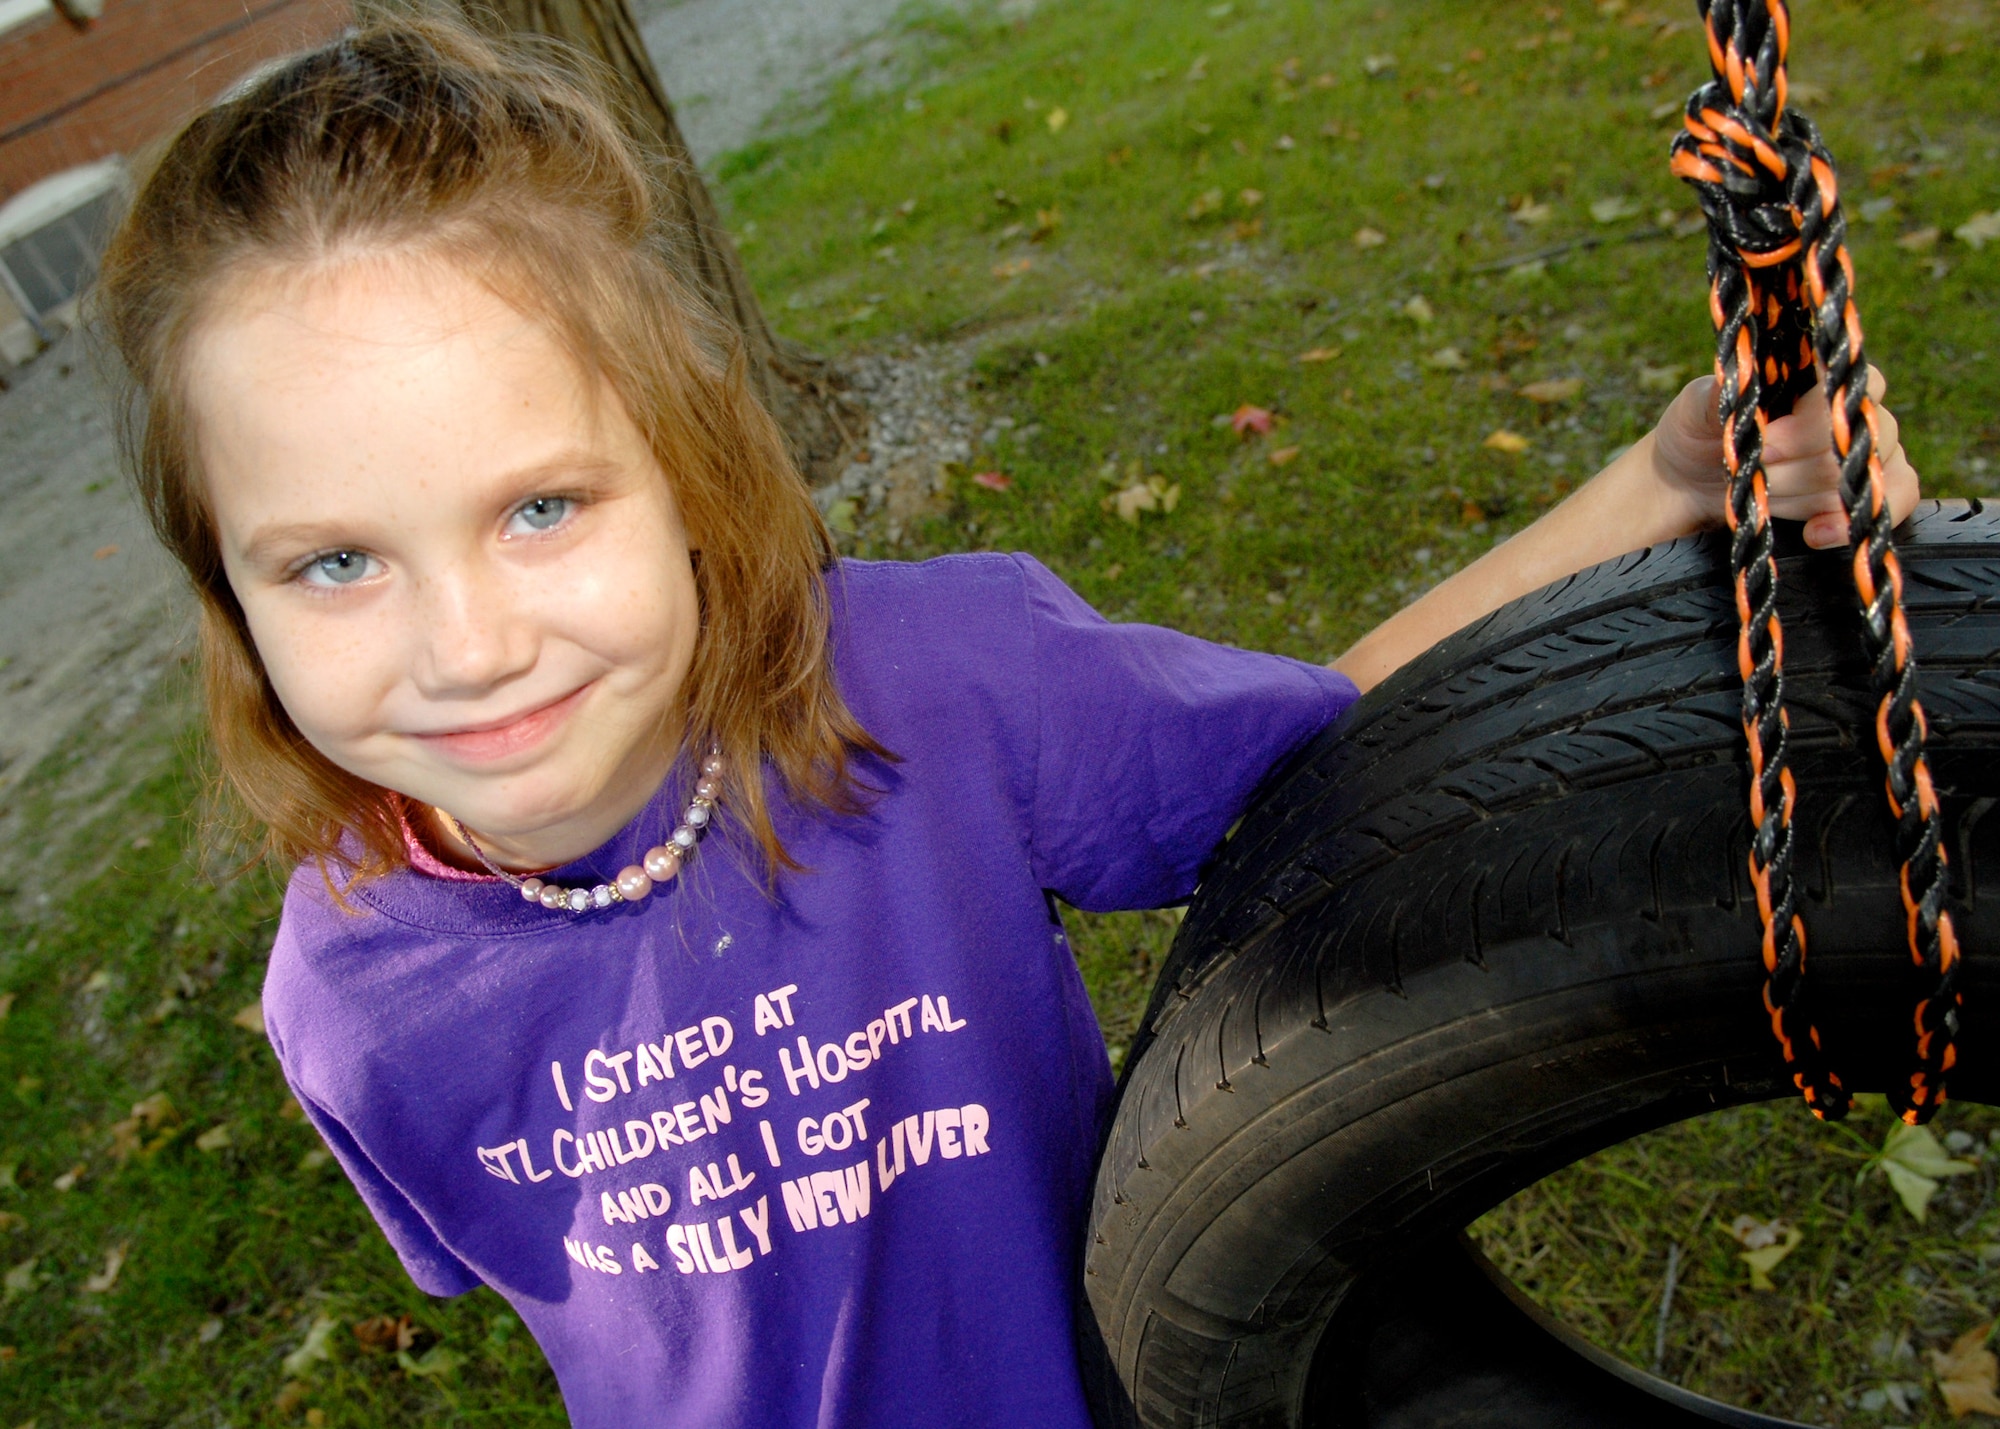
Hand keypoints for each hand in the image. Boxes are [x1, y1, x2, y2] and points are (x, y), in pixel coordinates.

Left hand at [1649, 366, 1920, 548]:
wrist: (1686, 488)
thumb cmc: (1698, 434)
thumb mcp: (1694, 408)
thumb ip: (1715, 395)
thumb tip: (1736, 383)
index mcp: (1819, 375)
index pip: (1854, 381)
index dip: (1814, 418)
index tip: (1767, 442)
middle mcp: (1851, 410)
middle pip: (1862, 435)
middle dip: (1800, 461)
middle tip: (1758, 467)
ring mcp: (1864, 451)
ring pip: (1863, 474)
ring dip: (1804, 492)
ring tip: (1765, 495)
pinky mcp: (1862, 493)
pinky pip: (1892, 503)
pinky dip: (1849, 522)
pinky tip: (1815, 533)